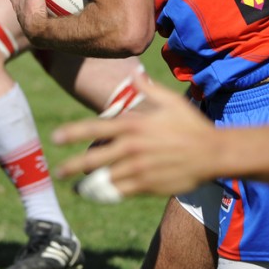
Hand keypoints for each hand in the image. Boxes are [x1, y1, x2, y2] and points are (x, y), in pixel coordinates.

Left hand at [5, 0, 49, 38]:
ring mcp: (29, 19)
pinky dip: (44, 11)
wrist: (41, 34)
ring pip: (29, 8)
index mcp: (17, 2)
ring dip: (34, 2)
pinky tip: (52, 9)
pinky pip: (41, 16)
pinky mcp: (39, 25)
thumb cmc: (33, 13)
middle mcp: (21, 11)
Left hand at [52, 72, 218, 197]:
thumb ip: (148, 89)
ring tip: (78, 188)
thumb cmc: (192, 125)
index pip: (95, 129)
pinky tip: (101, 195)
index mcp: (134, 125)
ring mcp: (139, 169)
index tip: (56, 139)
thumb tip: (135, 73)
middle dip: (72, 166)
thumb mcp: (171, 101)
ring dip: (89, 184)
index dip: (73, 133)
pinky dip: (109, 193)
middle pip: (93, 159)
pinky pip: (120, 192)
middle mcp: (132, 148)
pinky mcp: (147, 186)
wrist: (213, 153)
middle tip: (59, 172)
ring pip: (104, 179)